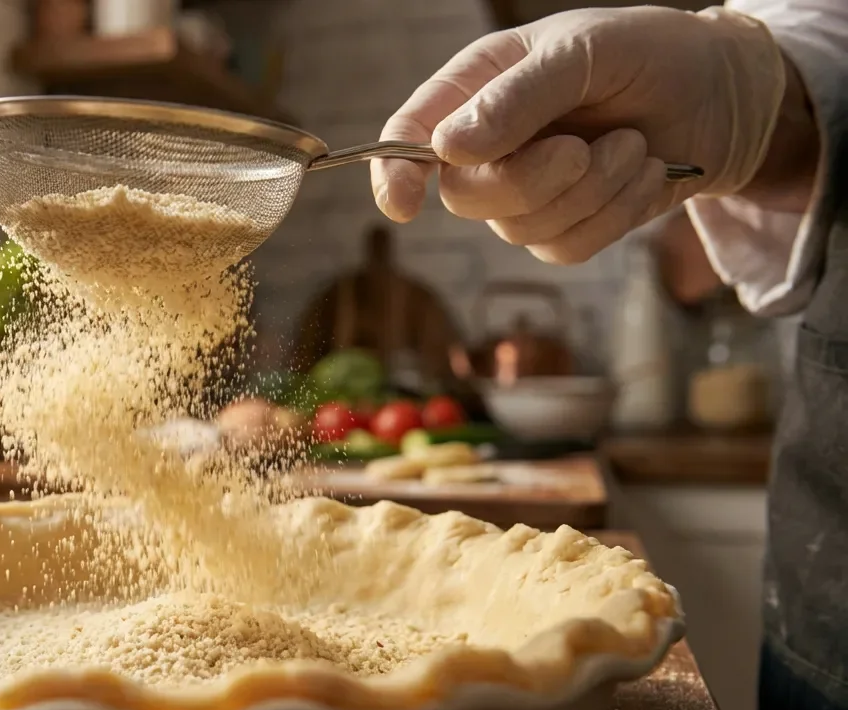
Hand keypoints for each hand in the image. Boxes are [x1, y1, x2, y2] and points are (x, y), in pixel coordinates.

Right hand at [370, 7, 786, 263]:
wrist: (723, 94)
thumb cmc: (648, 54)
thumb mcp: (586, 52)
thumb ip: (518, 97)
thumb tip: (447, 147)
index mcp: (475, 88)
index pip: (409, 135)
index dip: (394, 174)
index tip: (404, 206)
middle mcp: (487, 144)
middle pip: (465, 195)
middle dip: (531, 180)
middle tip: (584, 148)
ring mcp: (524, 190)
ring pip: (520, 228)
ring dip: (591, 192)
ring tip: (633, 146)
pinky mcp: (565, 226)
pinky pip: (565, 248)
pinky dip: (615, 215)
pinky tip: (643, 173)